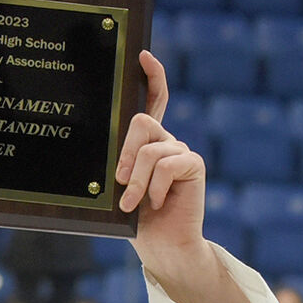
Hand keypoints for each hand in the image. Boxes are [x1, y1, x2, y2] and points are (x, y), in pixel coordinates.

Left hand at [116, 51, 203, 263]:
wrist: (163, 247)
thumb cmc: (137, 221)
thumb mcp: (121, 190)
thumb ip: (120, 168)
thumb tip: (109, 161)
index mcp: (147, 143)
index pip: (153, 102)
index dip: (152, 76)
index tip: (143, 55)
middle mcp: (166, 141)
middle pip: (142, 122)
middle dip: (126, 153)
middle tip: (119, 181)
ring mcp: (181, 151)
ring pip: (150, 150)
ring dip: (137, 182)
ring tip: (133, 204)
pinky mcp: (194, 165)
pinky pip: (167, 165)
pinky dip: (156, 189)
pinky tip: (159, 204)